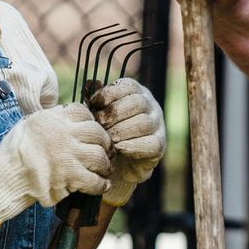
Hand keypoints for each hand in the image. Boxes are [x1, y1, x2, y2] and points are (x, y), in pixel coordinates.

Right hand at [0, 103, 110, 224]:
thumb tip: (66, 117)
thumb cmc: (13, 154)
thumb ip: (49, 120)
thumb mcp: (28, 125)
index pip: (82, 111)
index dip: (90, 121)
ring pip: (100, 156)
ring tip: (104, 169)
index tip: (91, 132)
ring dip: (104, 164)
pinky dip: (101, 184)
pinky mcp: (70, 178)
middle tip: (104, 150)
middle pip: (97, 133)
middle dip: (103, 142)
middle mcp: (63, 134)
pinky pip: (95, 180)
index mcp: (52, 119)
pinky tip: (102, 184)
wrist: (5, 180)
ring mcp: (68, 156)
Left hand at [88, 77, 165, 205]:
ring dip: (122, 131)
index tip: (94, 104)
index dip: (110, 93)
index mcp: (137, 93)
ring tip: (106, 139)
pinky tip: (118, 149)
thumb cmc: (107, 132)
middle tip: (99, 125)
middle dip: (114, 114)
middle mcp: (151, 106)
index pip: (128, 85)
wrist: (118, 164)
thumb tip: (89, 84)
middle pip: (137, 102)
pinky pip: (151, 143)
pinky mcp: (159, 145)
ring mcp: (157, 125)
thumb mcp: (99, 115)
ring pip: (144, 123)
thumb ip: (95, 101)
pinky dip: (133, 146)